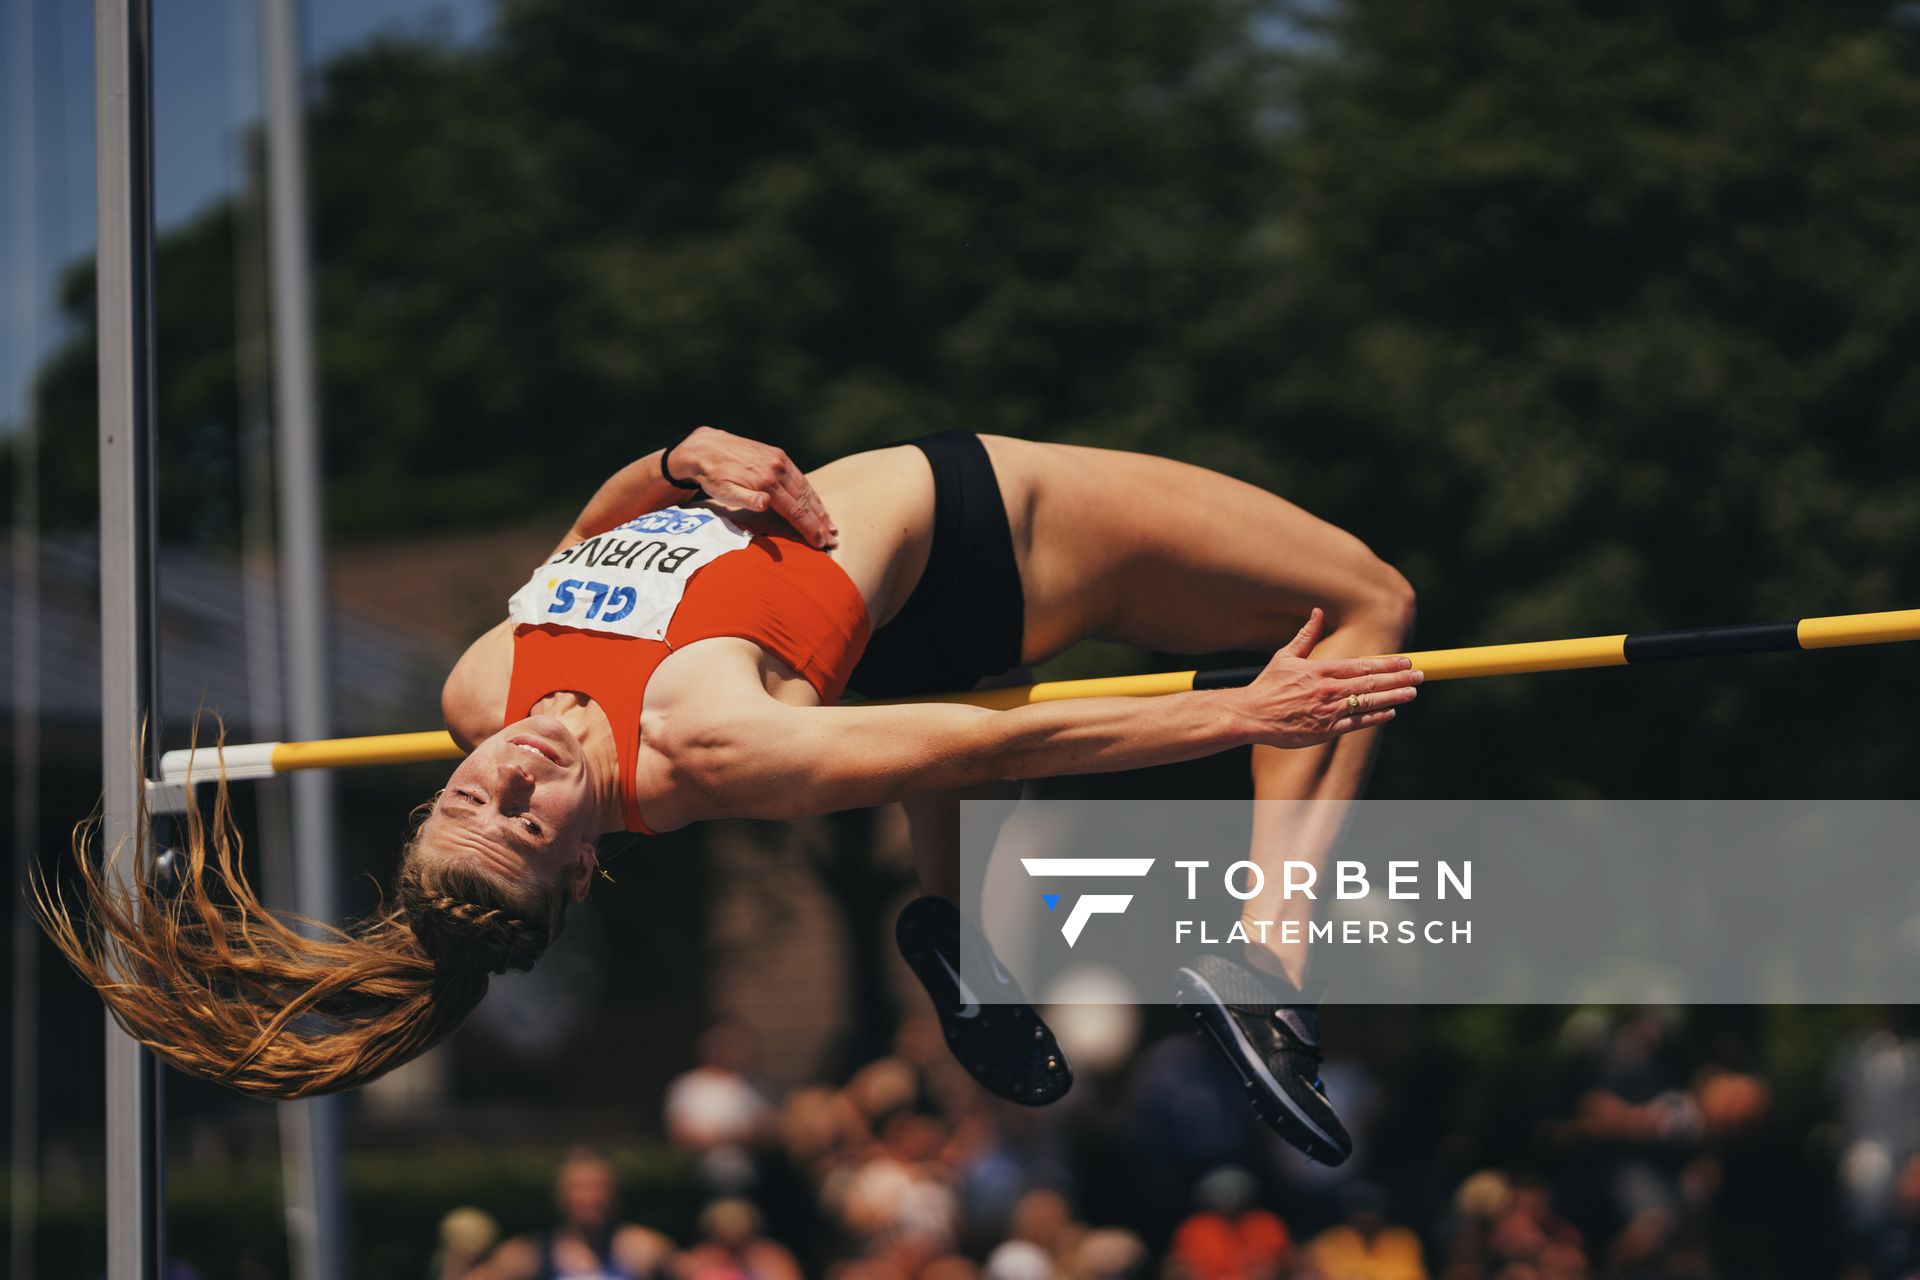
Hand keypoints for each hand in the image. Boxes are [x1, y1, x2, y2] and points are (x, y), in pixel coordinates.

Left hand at [666, 426, 839, 547]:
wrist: (706, 446)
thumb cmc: (713, 475)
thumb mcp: (723, 490)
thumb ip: (746, 498)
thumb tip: (765, 503)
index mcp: (765, 481)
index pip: (794, 510)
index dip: (809, 528)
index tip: (820, 543)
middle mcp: (777, 468)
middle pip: (805, 500)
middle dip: (820, 522)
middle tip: (832, 539)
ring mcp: (780, 460)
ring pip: (806, 488)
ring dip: (819, 508)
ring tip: (830, 525)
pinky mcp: (778, 455)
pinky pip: (800, 477)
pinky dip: (811, 493)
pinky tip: (816, 503)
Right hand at [1234, 608, 1421, 746]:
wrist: (1251, 715)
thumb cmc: (1268, 685)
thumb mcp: (1285, 656)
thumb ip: (1306, 635)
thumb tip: (1317, 612)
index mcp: (1321, 670)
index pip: (1362, 664)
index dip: (1387, 663)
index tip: (1405, 660)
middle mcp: (1328, 690)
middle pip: (1371, 682)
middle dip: (1398, 678)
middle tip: (1420, 675)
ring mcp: (1329, 712)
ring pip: (1369, 702)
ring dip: (1394, 697)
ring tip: (1412, 692)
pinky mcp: (1325, 731)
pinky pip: (1357, 723)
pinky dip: (1375, 717)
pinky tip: (1391, 712)